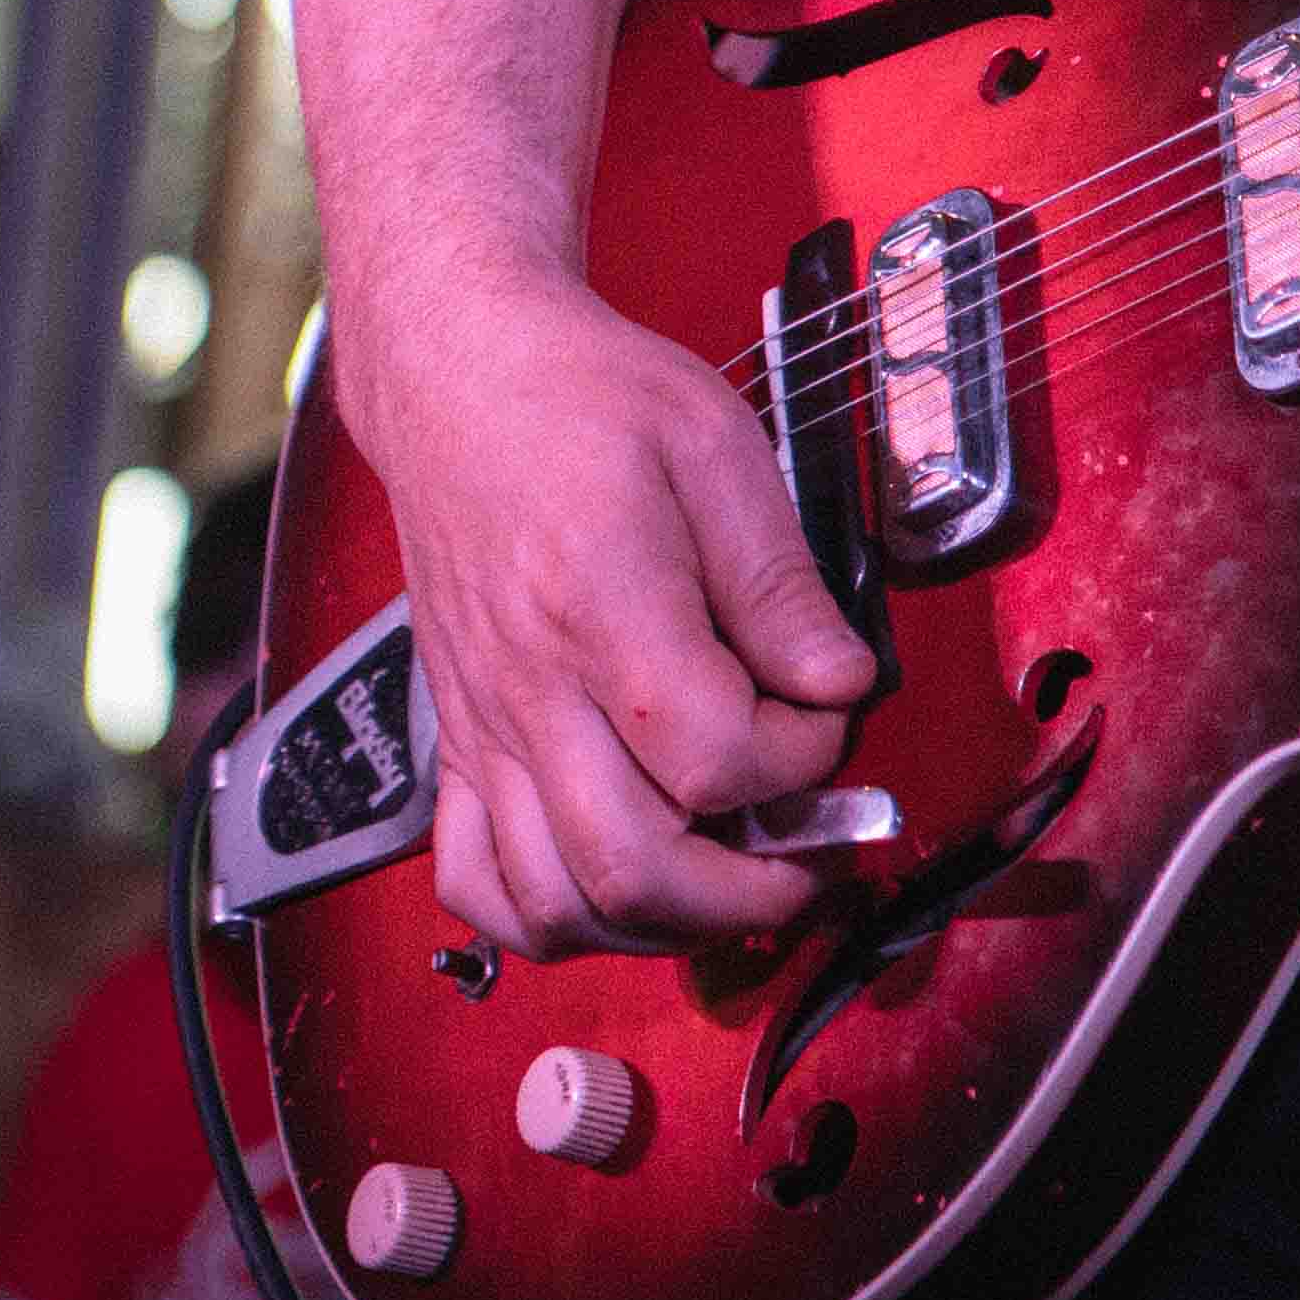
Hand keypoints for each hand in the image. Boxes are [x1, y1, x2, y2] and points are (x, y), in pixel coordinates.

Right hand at [344, 277, 880, 959]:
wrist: (461, 376)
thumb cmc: (586, 399)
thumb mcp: (716, 448)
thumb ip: (780, 581)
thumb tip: (840, 684)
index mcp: (602, 604)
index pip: (713, 758)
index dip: (797, 763)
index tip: (827, 717)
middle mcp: (531, 685)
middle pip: (633, 864)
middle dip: (746, 889)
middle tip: (808, 849)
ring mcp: (485, 725)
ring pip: (555, 899)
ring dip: (658, 924)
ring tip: (727, 879)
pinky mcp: (459, 740)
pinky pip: (475, 880)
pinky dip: (543, 919)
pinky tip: (611, 888)